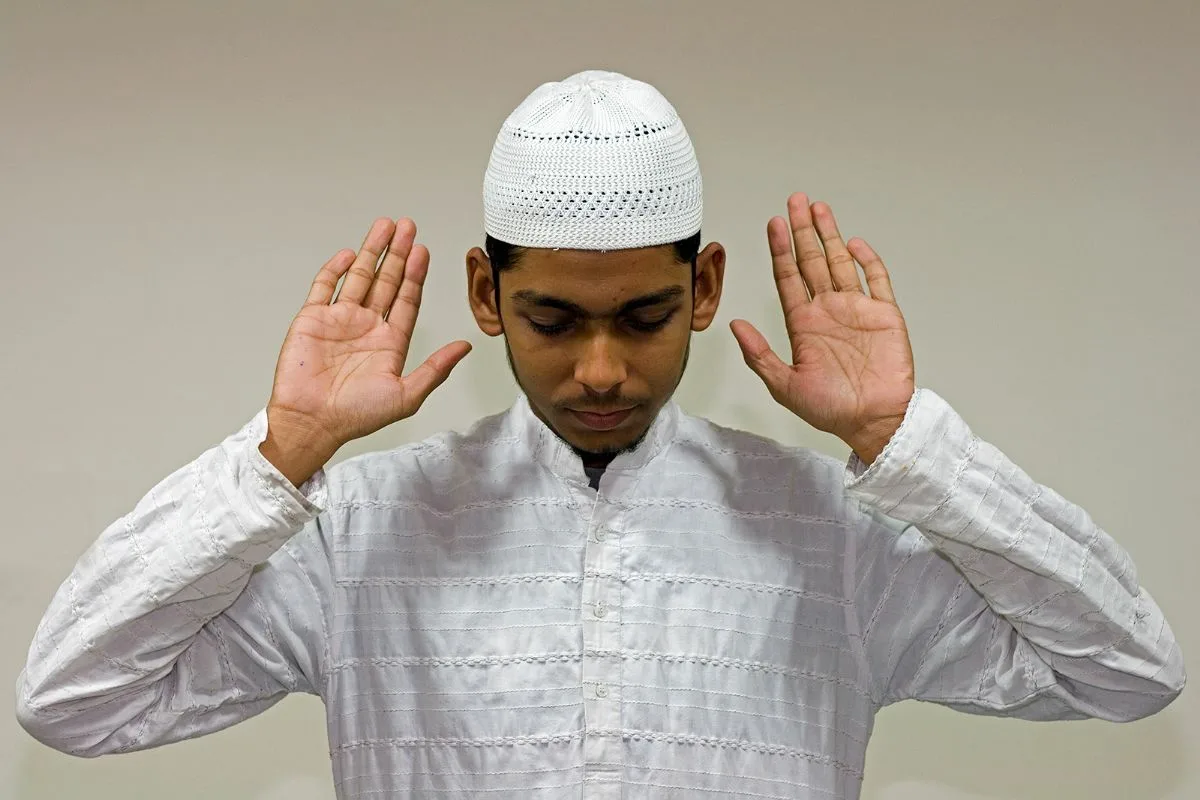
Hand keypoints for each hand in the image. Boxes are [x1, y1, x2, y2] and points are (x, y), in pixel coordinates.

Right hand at [265, 218, 472, 459]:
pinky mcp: (312, 319)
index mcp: (390, 343)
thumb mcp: (406, 395)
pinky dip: (335, 269)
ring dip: (372, 252)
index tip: (424, 251)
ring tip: (385, 226)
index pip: (408, 300)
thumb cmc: (356, 416)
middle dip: (398, 254)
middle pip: (387, 281)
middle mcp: (367, 327)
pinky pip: (325, 287)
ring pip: (359, 277)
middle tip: (409, 227)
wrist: (311, 422)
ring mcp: (340, 320)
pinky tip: (349, 253)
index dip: (417, 275)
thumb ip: (435, 369)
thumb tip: (464, 347)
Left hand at [730, 193, 914, 463]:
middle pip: (812, 261)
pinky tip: (853, 243)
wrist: (873, 421)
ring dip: (829, 235)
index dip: (780, 250)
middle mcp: (828, 311)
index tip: (773, 223)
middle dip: (802, 231)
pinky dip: (867, 260)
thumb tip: (734, 324)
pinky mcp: (884, 315)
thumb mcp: (785, 386)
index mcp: (803, 324)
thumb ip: (759, 355)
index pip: (788, 278)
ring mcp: (856, 309)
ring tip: (818, 208)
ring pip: (840, 262)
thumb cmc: (831, 410)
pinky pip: (876, 280)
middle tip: (795, 201)